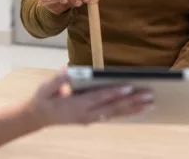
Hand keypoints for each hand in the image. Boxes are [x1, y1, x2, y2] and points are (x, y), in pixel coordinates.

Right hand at [27, 69, 153, 126]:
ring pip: (116, 114)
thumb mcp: (45, 87)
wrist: (38, 116)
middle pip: (113, 107)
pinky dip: (127, 113)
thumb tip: (67, 70)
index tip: (129, 86)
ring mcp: (91, 119)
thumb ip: (57, 79)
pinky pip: (113, 116)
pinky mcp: (93, 119)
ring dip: (134, 109)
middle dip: (132, 101)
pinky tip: (139, 109)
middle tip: (149, 95)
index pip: (99, 97)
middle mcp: (86, 114)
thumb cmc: (44, 98)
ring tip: (150, 103)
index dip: (114, 92)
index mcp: (76, 105)